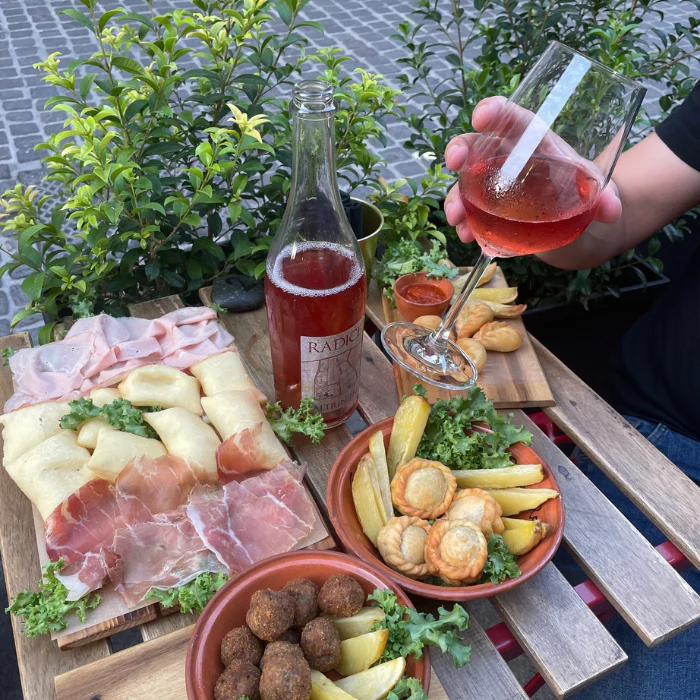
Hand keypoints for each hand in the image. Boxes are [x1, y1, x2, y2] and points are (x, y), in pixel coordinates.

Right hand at [443, 97, 622, 243]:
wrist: (574, 225)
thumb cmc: (582, 194)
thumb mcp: (597, 192)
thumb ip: (607, 197)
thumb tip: (611, 209)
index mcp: (534, 142)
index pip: (513, 119)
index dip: (495, 111)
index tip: (482, 116)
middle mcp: (507, 160)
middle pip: (476, 146)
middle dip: (460, 149)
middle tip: (454, 162)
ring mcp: (493, 187)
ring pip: (465, 184)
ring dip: (455, 198)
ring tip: (457, 217)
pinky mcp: (488, 212)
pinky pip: (469, 214)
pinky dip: (465, 225)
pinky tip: (468, 237)